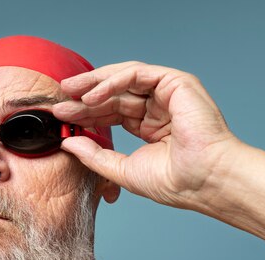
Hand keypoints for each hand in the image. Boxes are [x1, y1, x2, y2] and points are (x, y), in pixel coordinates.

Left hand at [53, 62, 241, 208]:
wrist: (204, 181)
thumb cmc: (174, 181)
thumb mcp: (121, 169)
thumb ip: (94, 155)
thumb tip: (68, 143)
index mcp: (150, 127)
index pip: (112, 113)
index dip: (86, 114)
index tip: (62, 118)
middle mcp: (159, 108)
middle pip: (115, 95)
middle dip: (84, 98)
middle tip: (60, 102)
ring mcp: (168, 94)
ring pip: (124, 79)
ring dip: (94, 84)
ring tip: (70, 93)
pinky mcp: (176, 82)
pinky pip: (137, 74)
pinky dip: (111, 82)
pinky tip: (91, 96)